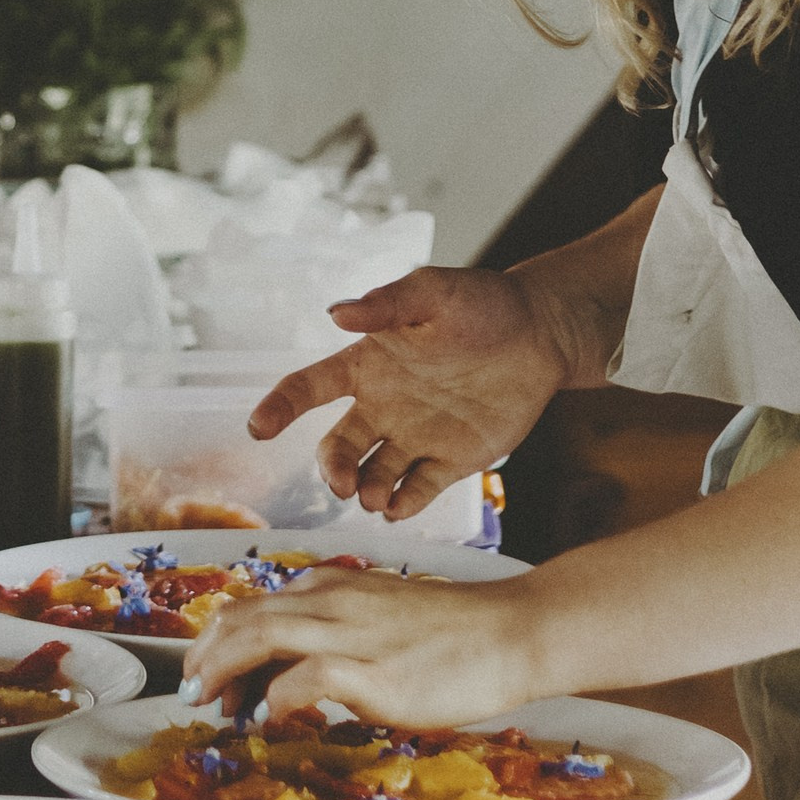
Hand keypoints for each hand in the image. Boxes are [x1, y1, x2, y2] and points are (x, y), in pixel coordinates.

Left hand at [189, 565, 549, 728]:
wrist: (511, 631)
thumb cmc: (453, 632)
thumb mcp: (379, 614)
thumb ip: (334, 630)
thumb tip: (289, 672)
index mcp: (331, 586)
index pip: (253, 607)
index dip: (220, 642)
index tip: (210, 677)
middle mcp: (332, 602)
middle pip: (242, 618)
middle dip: (206, 657)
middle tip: (194, 694)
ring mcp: (351, 635)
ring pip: (260, 636)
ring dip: (223, 672)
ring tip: (215, 706)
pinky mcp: (374, 673)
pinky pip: (307, 677)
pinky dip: (276, 698)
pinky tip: (270, 720)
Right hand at [245, 265, 579, 519]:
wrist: (541, 333)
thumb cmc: (482, 303)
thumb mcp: (433, 292)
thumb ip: (387, 303)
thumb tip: (335, 313)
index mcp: (366, 364)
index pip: (308, 387)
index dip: (279, 407)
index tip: (259, 428)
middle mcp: (381, 406)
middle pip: (337, 446)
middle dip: (331, 468)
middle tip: (342, 482)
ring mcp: (414, 437)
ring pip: (372, 475)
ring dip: (365, 490)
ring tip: (374, 497)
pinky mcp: (449, 462)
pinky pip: (417, 491)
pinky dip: (403, 504)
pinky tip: (400, 507)